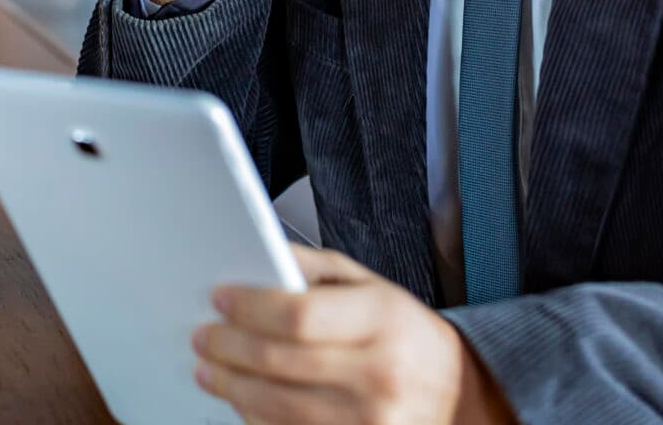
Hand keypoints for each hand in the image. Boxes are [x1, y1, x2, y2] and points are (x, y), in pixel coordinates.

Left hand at [192, 244, 514, 424]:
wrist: (458, 394)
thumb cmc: (405, 334)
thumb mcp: (372, 285)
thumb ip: (315, 267)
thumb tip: (259, 255)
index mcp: (383, 319)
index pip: (299, 314)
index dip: (250, 307)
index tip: (220, 298)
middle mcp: (380, 373)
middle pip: (280, 362)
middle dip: (229, 347)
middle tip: (203, 336)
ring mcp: (373, 421)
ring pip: (279, 407)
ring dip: (233, 386)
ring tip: (210, 369)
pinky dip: (256, 417)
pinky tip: (241, 399)